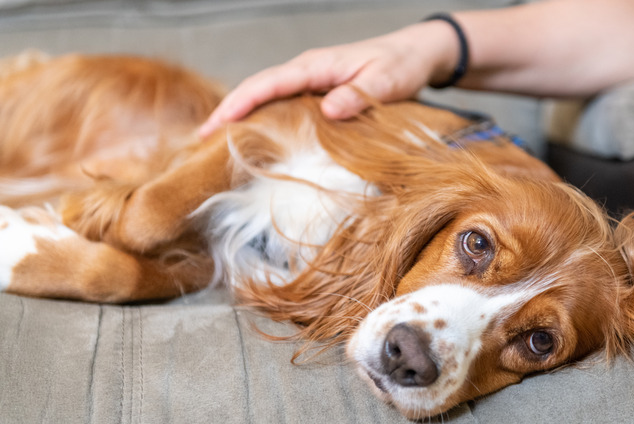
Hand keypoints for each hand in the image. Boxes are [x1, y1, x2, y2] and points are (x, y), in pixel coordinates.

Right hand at [198, 21, 458, 137]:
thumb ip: (360, 95)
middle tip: (201, 140)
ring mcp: (310, 81)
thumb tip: (328, 110)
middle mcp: (307, 70)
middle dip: (227, 111)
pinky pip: (282, 103)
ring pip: (266, 96)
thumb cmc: (402, 65)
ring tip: (215, 142)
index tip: (216, 124)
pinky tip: (253, 137)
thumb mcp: (388, 82)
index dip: (240, 103)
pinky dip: (262, 117)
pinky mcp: (317, 92)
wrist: (415, 54)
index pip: (269, 82)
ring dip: (240, 115)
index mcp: (317, 65)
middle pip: (257, 88)